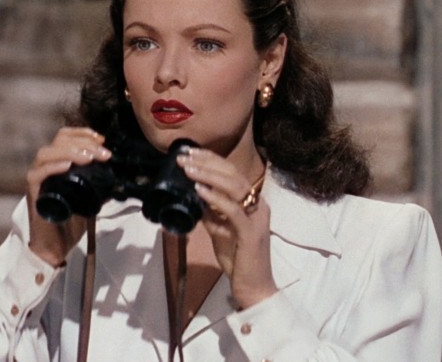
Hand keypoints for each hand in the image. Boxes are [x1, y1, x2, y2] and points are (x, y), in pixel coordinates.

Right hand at [25, 127, 110, 266]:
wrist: (56, 245)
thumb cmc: (71, 221)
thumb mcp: (91, 197)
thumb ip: (101, 185)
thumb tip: (120, 177)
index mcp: (58, 163)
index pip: (65, 137)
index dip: (83, 133)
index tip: (102, 139)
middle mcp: (46, 166)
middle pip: (59, 141)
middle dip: (84, 143)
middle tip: (104, 154)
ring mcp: (38, 178)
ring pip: (47, 153)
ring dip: (71, 152)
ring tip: (89, 158)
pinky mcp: (33, 192)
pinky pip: (38, 173)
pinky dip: (52, 167)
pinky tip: (67, 166)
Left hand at [177, 149, 276, 308]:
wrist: (253, 288)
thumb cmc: (239, 259)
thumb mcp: (220, 231)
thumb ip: (212, 213)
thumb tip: (195, 197)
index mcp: (252, 202)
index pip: (232, 173)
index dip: (211, 160)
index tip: (190, 153)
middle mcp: (258, 205)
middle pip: (233, 174)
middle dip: (207, 162)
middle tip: (183, 157)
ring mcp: (256, 218)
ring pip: (234, 186)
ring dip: (208, 175)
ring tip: (187, 169)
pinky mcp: (251, 233)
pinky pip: (233, 210)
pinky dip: (215, 197)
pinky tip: (199, 190)